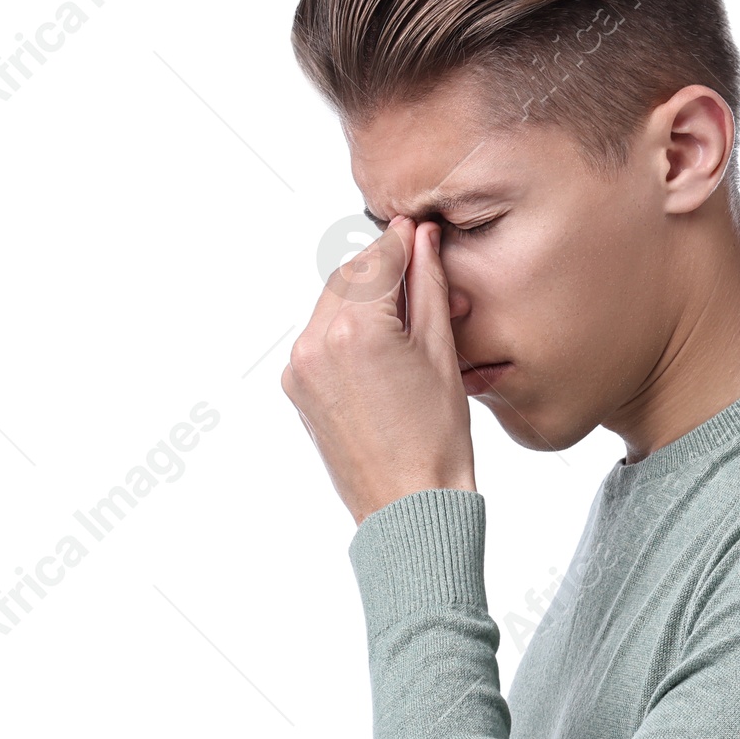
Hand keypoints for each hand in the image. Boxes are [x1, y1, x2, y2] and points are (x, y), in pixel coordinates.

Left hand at [282, 215, 475, 523]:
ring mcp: (300, 369)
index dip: (404, 242)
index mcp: (355, 330)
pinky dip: (348, 330)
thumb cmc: (436, 441)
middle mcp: (315, 344)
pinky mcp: (297, 390)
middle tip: (423, 271)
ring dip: (366, 299)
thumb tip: (423, 241)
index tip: (422, 232)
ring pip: (332, 306)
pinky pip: (321, 339)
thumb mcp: (442, 353)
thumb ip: (428, 288)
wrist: (410, 507)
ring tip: (409, 316)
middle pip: (349, 278)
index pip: (378, 259)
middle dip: (383, 270)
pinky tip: (384, 346)